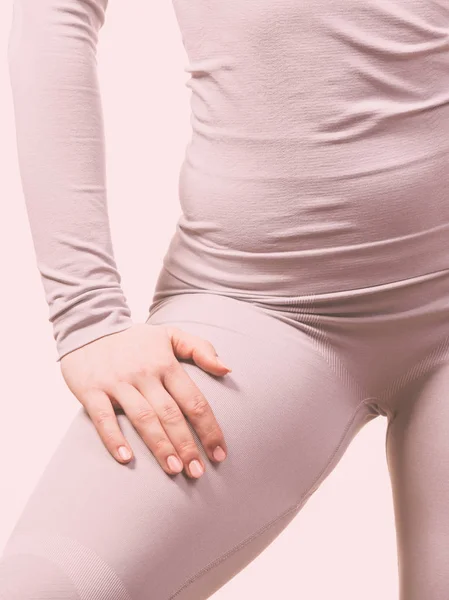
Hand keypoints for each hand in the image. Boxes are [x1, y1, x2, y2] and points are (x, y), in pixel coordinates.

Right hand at [59, 322, 231, 477]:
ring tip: (174, 470)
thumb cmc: (135, 339)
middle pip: (170, 414)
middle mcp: (144, 374)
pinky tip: (126, 459)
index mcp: (165, 363)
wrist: (88, 325)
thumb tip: (227, 369)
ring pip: (143, 418)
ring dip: (160, 446)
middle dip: (186, 445)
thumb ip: (200, 349)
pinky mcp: (91, 390)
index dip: (209, 429)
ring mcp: (117, 383)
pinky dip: (114, 439)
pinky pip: (103, 418)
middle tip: (197, 473)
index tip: (219, 454)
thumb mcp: (170, 334)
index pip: (193, 400)